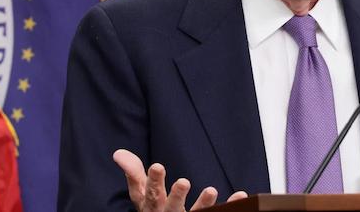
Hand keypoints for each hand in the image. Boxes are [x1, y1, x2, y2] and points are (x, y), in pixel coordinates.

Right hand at [113, 149, 247, 210]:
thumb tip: (118, 153)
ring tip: (211, 190)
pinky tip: (241, 195)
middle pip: (172, 208)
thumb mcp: (140, 193)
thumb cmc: (153, 210)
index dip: (154, 181)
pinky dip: (231, 206)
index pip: (150, 193)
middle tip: (183, 181)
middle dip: (177, 196)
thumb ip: (133, 172)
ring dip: (204, 204)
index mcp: (153, 206)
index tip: (157, 166)